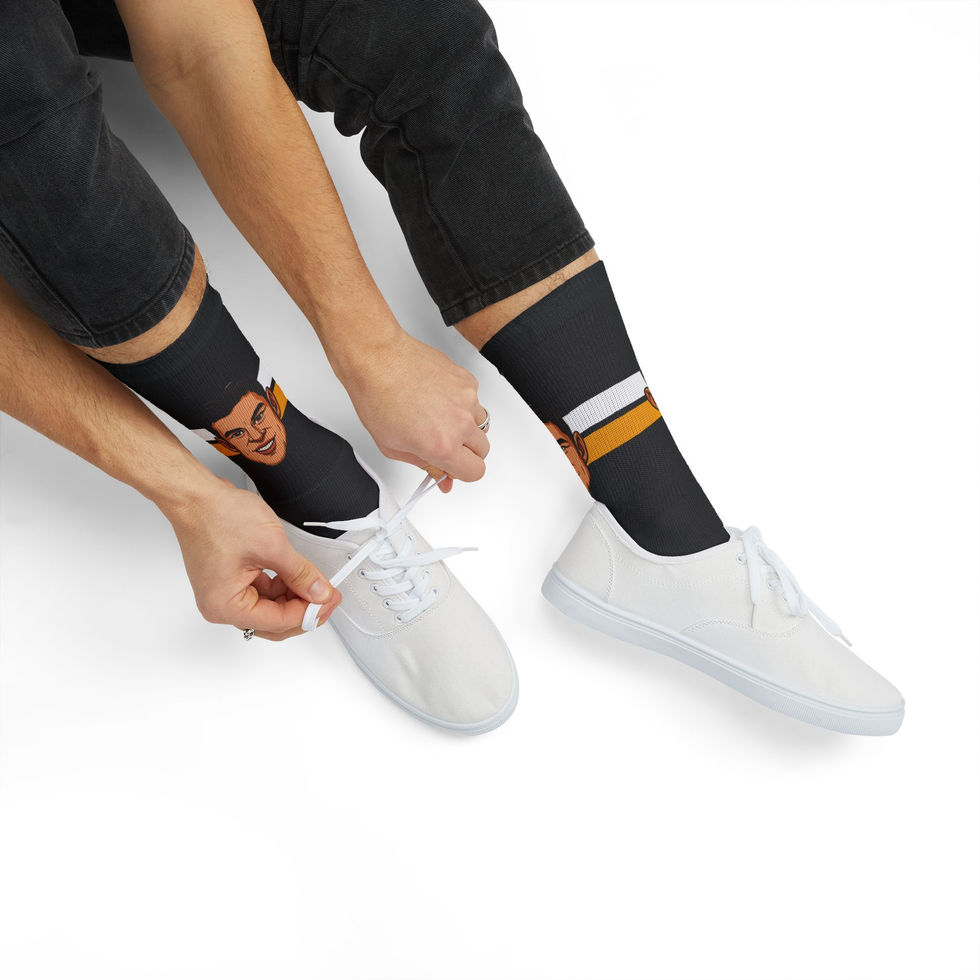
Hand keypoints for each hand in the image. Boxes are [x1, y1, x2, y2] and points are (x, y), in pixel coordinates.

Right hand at [166, 477, 340, 641]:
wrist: (196, 495)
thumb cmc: (217, 516)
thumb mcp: (272, 546)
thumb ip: (300, 573)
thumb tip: (319, 591)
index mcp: (225, 606)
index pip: (278, 621)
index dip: (309, 612)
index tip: (329, 600)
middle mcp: (221, 605)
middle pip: (273, 621)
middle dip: (303, 609)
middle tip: (328, 597)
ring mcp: (225, 592)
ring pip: (270, 607)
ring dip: (294, 596)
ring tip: (317, 583)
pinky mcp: (230, 579)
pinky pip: (262, 592)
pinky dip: (282, 586)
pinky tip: (298, 576)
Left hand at [337, 329, 489, 489]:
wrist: (376, 359)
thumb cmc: (377, 397)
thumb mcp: (394, 446)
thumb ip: (425, 465)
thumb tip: (442, 476)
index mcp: (442, 446)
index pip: (475, 472)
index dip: (462, 472)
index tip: (452, 467)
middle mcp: (460, 423)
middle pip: (482, 450)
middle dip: (465, 452)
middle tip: (443, 443)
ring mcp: (467, 399)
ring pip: (481, 424)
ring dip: (465, 427)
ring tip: (438, 417)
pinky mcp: (467, 380)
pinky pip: (474, 400)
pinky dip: (461, 403)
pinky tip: (437, 398)